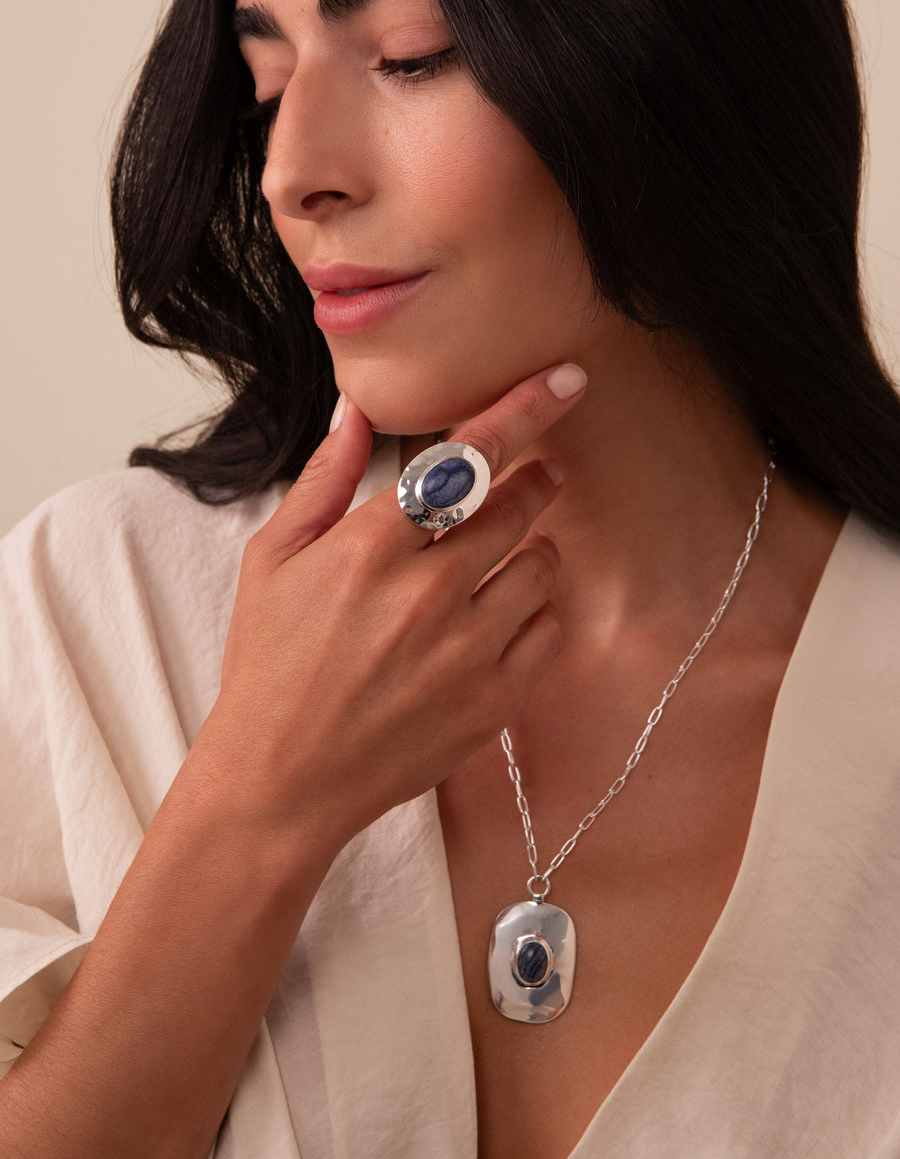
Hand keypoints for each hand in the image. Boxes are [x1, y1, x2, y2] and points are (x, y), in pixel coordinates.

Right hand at [200, 363, 587, 855]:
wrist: (283, 778)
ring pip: (542, 567)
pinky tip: (502, 612)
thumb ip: (324, 479)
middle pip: (518, 507)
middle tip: (537, 474)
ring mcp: (467, 652)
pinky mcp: (493, 703)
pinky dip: (537, 610)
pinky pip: (548, 631)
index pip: (467, 459)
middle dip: (536, 478)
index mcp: (371, 549)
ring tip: (507, 553)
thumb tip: (355, 411)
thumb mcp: (273, 560)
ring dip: (535, 547)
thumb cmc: (270, 663)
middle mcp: (428, 595)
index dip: (523, 410)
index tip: (565, 380)